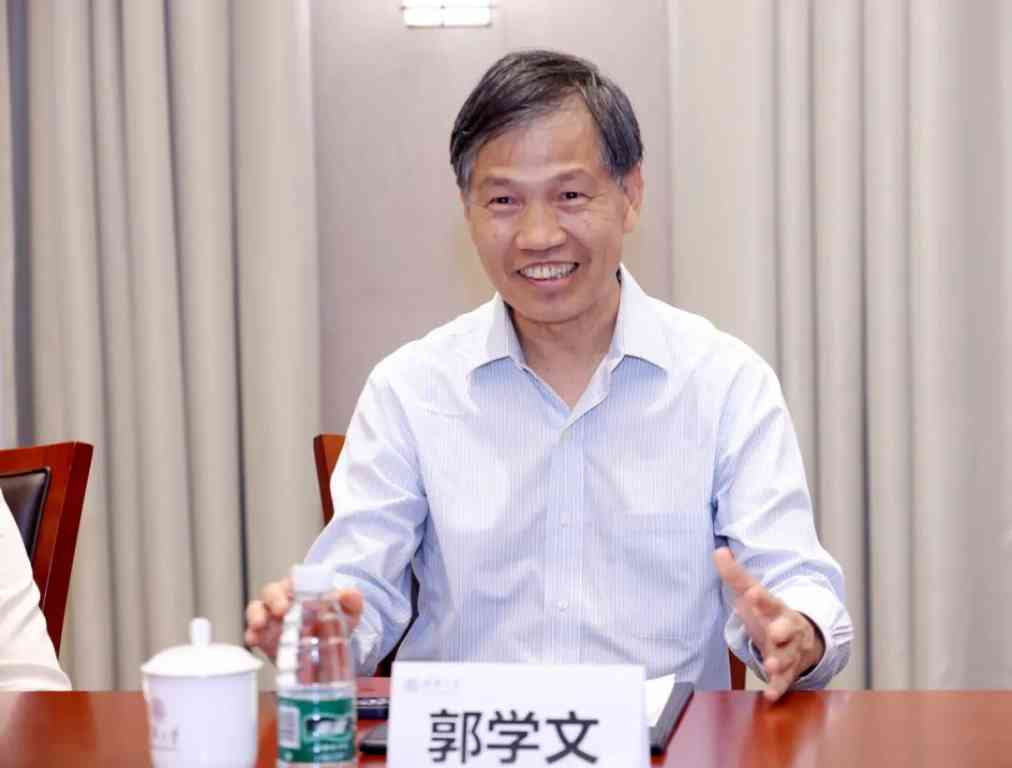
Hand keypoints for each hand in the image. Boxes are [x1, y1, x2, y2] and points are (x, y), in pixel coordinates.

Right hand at [244, 576, 364, 660]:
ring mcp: (272, 618)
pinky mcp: (265, 636)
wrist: (330, 649)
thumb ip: (352, 600)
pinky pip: (252, 631)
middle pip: (271, 591)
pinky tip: (253, 640)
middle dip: (274, 599)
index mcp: (302, 589)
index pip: (294, 579)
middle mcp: (284, 600)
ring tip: (259, 625)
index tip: (293, 590)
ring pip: (257, 608)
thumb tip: (348, 593)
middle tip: (281, 611)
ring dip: (256, 615)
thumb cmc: (336, 621)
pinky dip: (251, 634)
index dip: (292, 583)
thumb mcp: (349, 611)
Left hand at [713, 547, 824, 701]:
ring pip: (789, 656)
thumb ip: (735, 575)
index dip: (760, 598)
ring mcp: (790, 651)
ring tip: (771, 664)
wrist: (801, 637)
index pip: (768, 600)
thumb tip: (718, 551)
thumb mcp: (753, 594)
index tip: (751, 593)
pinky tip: (771, 695)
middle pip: (787, 628)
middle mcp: (788, 629)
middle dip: (781, 630)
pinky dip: (779, 688)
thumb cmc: (770, 613)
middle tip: (774, 632)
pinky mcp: (789, 671)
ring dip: (780, 660)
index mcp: (776, 608)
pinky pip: (785, 681)